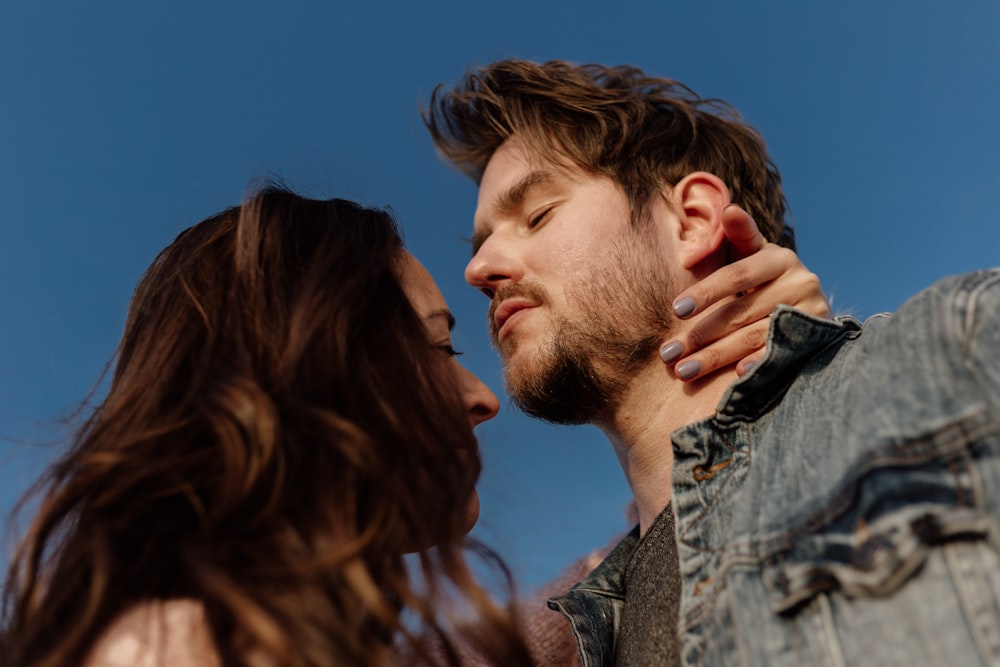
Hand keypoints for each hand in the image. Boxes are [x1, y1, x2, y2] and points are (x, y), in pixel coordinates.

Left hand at [658, 205, 829, 381]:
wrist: (811, 307)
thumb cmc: (767, 278)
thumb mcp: (755, 254)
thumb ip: (740, 236)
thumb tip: (729, 210)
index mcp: (779, 258)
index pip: (737, 276)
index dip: (706, 292)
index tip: (675, 310)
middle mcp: (801, 282)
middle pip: (740, 312)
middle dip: (700, 334)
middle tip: (668, 354)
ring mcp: (811, 312)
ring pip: (754, 336)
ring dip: (716, 357)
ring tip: (684, 370)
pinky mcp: (817, 339)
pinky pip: (780, 355)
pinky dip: (757, 365)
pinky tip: (734, 376)